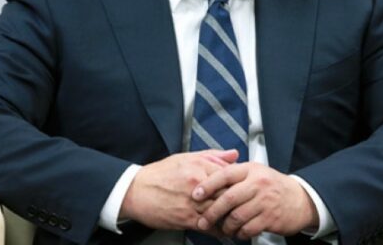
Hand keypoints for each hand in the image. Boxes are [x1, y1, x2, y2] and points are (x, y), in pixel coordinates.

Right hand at [119, 149, 237, 229]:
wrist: (136, 191)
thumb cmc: (159, 174)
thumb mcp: (185, 158)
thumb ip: (212, 156)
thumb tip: (234, 154)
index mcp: (198, 166)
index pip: (230, 174)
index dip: (240, 182)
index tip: (245, 186)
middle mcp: (197, 184)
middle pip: (228, 193)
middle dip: (238, 199)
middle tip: (247, 203)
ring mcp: (192, 202)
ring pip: (220, 210)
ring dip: (231, 215)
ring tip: (239, 217)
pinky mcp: (186, 218)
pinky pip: (209, 226)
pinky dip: (219, 228)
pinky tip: (224, 227)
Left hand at [191, 162, 318, 238]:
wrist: (300, 199)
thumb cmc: (273, 186)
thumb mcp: (256, 172)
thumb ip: (235, 174)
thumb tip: (209, 178)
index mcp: (251, 170)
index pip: (225, 174)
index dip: (208, 184)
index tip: (196, 194)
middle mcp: (257, 184)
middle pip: (228, 198)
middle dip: (212, 212)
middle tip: (203, 221)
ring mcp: (264, 201)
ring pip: (236, 216)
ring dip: (226, 226)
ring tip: (223, 228)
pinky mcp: (270, 218)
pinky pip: (248, 228)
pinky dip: (239, 233)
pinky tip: (238, 232)